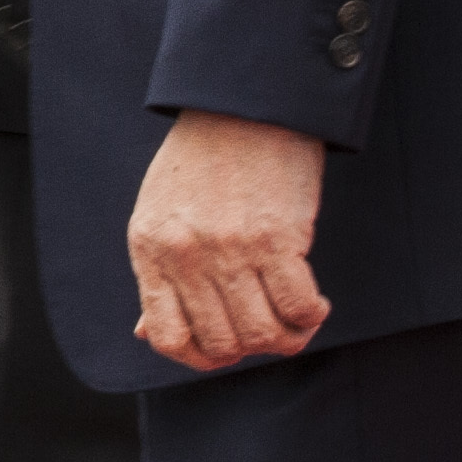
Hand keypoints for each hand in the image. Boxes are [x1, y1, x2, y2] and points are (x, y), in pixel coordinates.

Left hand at [127, 112, 331, 373]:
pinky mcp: (276, 237)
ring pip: (261, 334)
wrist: (244, 104)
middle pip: (222, 343)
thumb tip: (147, 334)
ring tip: (297, 321)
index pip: (168, 339)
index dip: (201, 358)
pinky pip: (297, 306)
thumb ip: (157, 276)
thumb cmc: (202, 158)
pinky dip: (311, 317)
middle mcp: (186, 255)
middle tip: (270, 330)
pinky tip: (315, 304)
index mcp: (150, 249)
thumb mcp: (159, 213)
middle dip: (251, 349)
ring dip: (286, 338)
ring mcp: (230, 248)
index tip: (227, 348)